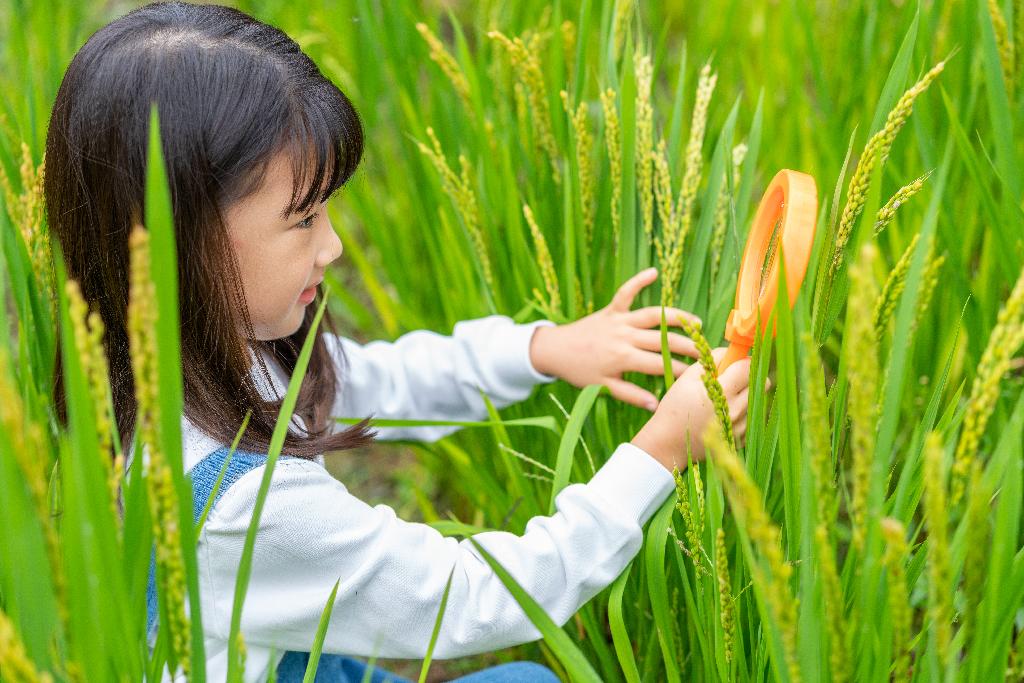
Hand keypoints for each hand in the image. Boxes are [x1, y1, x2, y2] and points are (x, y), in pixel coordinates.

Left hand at [528, 267, 702, 410]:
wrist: (554, 350)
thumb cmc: (579, 371)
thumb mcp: (604, 387)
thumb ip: (632, 395)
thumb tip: (657, 405)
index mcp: (623, 358)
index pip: (659, 365)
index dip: (681, 370)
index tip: (700, 375)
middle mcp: (624, 336)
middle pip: (663, 340)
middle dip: (688, 346)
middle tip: (707, 351)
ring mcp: (619, 320)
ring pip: (653, 316)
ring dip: (677, 317)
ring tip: (697, 322)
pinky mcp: (610, 309)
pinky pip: (626, 293)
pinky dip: (638, 281)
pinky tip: (653, 272)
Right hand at [631, 348, 765, 471]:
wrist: (670, 442)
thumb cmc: (675, 406)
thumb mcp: (687, 377)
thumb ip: (712, 360)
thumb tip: (731, 352)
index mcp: (722, 392)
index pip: (748, 367)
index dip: (742, 360)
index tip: (735, 362)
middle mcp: (736, 410)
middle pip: (763, 383)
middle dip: (749, 377)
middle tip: (733, 378)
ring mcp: (741, 427)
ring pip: (758, 400)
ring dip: (746, 394)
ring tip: (726, 398)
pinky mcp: (742, 439)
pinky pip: (752, 418)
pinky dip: (743, 412)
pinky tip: (725, 414)